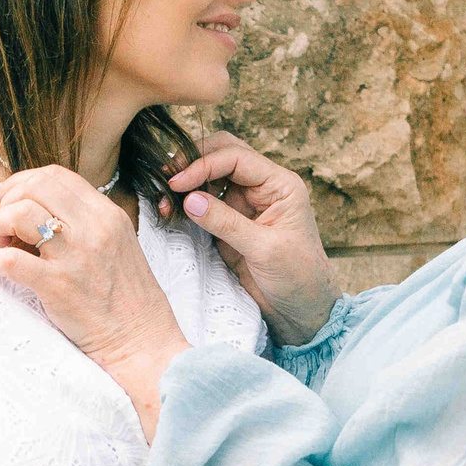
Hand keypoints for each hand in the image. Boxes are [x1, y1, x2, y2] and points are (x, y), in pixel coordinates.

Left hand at [0, 166, 190, 431]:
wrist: (143, 343)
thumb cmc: (129, 301)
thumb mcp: (118, 246)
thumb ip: (87, 225)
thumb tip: (40, 213)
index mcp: (108, 215)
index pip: (57, 176)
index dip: (24, 181)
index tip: (6, 196)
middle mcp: (93, 228)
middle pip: (36, 187)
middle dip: (9, 200)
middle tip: (2, 224)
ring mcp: (76, 256)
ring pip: (21, 215)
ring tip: (0, 245)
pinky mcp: (58, 286)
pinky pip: (11, 260)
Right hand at [165, 134, 338, 344]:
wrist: (301, 310)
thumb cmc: (298, 277)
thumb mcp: (264, 249)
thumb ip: (227, 222)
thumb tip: (189, 199)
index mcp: (279, 185)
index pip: (236, 157)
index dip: (203, 164)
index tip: (177, 182)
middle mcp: (261, 187)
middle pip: (222, 154)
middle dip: (192, 160)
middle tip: (165, 176)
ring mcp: (243, 204)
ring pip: (209, 176)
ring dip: (186, 181)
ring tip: (163, 196)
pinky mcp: (228, 223)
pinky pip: (203, 202)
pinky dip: (185, 202)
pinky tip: (169, 209)